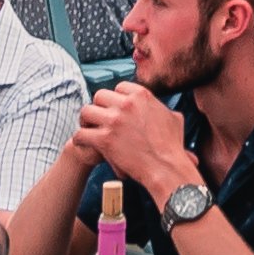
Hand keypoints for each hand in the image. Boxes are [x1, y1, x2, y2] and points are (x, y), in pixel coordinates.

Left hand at [78, 79, 196, 199]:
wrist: (166, 167)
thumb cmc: (172, 146)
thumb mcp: (173, 118)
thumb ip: (161, 109)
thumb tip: (159, 108)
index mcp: (141, 95)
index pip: (119, 87)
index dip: (116, 99)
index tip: (114, 108)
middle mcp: (126, 104)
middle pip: (100, 96)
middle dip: (99, 107)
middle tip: (98, 119)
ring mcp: (114, 121)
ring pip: (86, 111)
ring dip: (86, 120)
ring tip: (88, 129)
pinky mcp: (105, 139)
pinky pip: (81, 134)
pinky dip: (80, 138)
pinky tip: (83, 142)